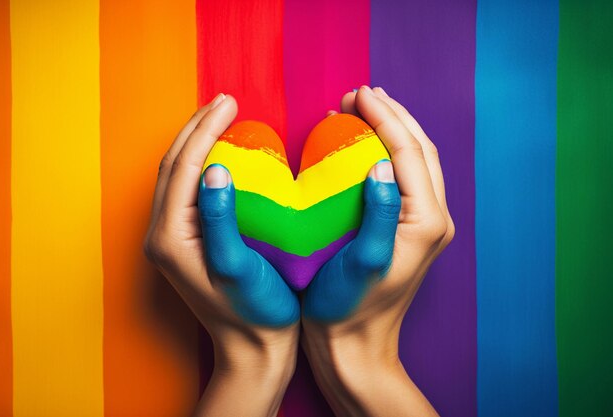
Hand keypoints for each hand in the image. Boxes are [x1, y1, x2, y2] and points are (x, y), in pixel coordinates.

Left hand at [144, 93, 299, 416]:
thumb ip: (221, 218)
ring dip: (198, 142)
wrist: (254, 352)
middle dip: (196, 128)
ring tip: (222, 117)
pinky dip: (204, 164)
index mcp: (171, 237)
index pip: (183, 167)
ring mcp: (172, 240)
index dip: (205, 129)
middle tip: (225, 101)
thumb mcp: (239, 267)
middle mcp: (162, 235)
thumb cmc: (256, 313)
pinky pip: (190, 191)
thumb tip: (215, 168)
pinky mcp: (187, 243)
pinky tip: (225, 154)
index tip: (229, 103)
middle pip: (173, 166)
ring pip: (178, 176)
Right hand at [302, 86, 453, 416]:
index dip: (384, 118)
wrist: (352, 347)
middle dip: (391, 115)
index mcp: (426, 221)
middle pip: (419, 150)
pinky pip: (402, 177)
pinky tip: (362, 145)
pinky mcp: (409, 229)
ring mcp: (424, 224)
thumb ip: (378, 212)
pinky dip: (385, 152)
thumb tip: (380, 163)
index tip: (357, 94)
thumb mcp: (362, 261)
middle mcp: (434, 218)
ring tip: (361, 109)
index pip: (408, 152)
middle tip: (357, 94)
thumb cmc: (347, 309)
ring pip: (414, 160)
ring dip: (391, 129)